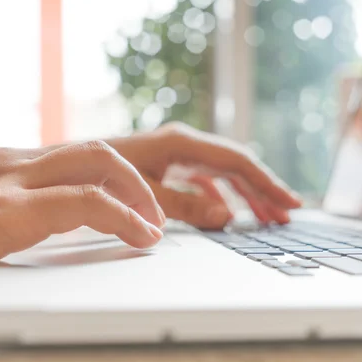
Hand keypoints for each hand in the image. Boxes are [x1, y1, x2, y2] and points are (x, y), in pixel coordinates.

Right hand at [0, 141, 164, 318]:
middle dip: (147, 176)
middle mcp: (9, 163)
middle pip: (99, 148)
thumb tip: (49, 230)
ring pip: (98, 162)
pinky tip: (140, 236)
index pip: (81, 155)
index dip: (128, 174)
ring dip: (144, 192)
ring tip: (161, 225)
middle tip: (171, 210)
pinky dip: (119, 215)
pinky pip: (78, 201)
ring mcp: (3, 182)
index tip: (153, 202)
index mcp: (4, 165)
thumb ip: (7, 215)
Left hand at [107, 122, 301, 228]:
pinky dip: (220, 196)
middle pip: (236, 166)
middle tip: (286, 215)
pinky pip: (205, 180)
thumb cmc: (103, 172)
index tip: (288, 202)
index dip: (265, 182)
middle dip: (262, 190)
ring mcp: (178, 154)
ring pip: (223, 174)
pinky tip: (228, 213)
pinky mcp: (170, 165)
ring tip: (267, 218)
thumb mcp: (145, 192)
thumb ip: (185, 205)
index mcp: (183, 143)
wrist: (74, 163)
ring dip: (245, 195)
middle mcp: (184, 144)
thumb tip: (226, 216)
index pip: (237, 162)